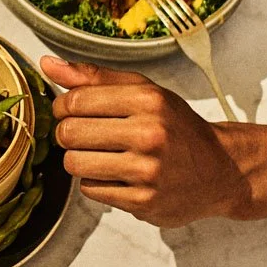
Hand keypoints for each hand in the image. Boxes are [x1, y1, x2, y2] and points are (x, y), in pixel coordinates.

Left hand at [44, 55, 249, 225]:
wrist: (220, 169)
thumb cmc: (176, 127)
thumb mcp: (143, 91)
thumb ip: (93, 77)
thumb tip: (47, 64)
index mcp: (147, 100)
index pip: (75, 101)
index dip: (62, 107)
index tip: (69, 111)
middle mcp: (149, 134)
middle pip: (70, 134)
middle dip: (68, 135)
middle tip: (84, 135)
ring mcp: (147, 171)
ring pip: (75, 164)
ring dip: (79, 160)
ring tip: (100, 155)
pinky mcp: (144, 202)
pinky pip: (91, 190)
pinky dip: (97, 182)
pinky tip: (117, 175)